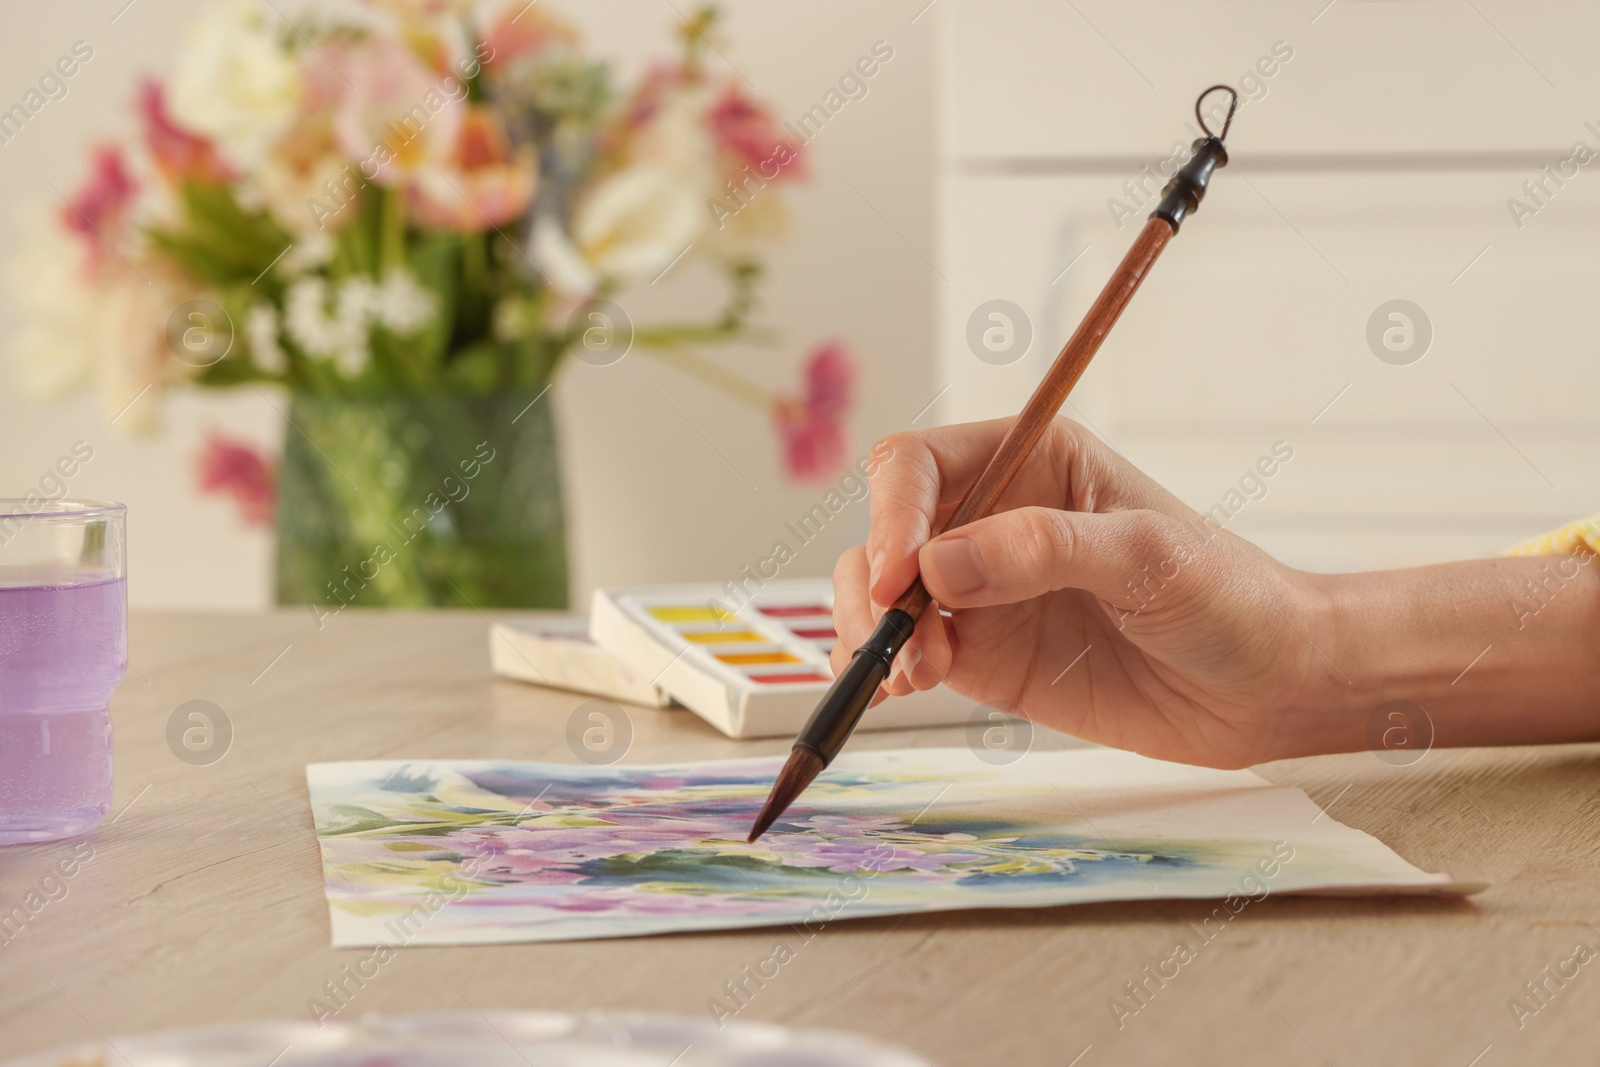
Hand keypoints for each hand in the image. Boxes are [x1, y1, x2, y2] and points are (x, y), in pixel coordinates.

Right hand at [831, 417, 1339, 767]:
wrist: (1268, 688)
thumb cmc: (1229, 598)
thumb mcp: (1148, 559)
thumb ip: (1045, 550)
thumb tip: (938, 564)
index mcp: (1031, 461)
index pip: (920, 464)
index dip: (893, 512)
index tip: (903, 574)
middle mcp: (992, 519)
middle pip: (885, 530)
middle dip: (874, 583)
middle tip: (899, 639)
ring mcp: (982, 590)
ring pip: (880, 594)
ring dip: (873, 632)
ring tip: (914, 676)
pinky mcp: (983, 656)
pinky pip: (905, 652)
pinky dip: (883, 670)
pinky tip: (900, 690)